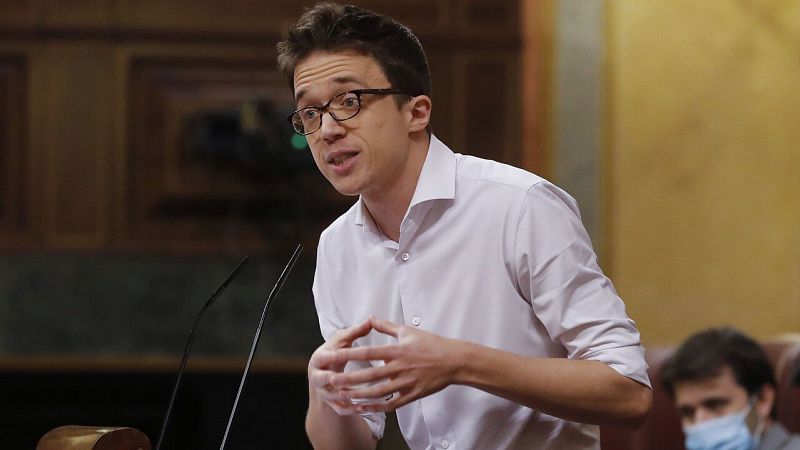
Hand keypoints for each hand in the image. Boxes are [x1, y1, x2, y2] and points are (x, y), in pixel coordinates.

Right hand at [308, 318, 372, 414]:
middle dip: (334, 379)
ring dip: (347, 396)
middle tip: (345, 379)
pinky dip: (351, 409)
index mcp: (319, 359)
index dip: (335, 355)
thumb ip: (355, 332)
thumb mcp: (341, 343)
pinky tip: (365, 408)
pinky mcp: (331, 404)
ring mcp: (324, 392)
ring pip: (334, 396)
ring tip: (364, 395)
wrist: (323, 377)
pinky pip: (341, 409)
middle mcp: (318, 377)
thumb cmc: (335, 354)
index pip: (326, 357)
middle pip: (325, 379)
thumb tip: (371, 319)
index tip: (344, 354)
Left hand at [328, 316, 463, 412]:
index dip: (349, 354)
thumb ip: (386, 326)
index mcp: (397, 350)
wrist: (454, 361)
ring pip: (378, 392)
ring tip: (342, 396)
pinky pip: (391, 403)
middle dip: (348, 378)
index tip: (333, 355)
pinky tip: (363, 407)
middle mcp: (399, 368)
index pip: (368, 353)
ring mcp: (406, 383)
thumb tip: (370, 318)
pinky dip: (377, 406)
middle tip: (330, 380)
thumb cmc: (432, 344)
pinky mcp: (412, 395)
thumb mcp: (408, 331)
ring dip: (358, 395)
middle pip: (369, 375)